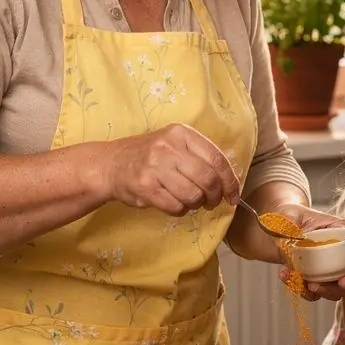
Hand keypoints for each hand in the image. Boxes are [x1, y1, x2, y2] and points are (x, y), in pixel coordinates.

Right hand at [105, 124, 239, 215]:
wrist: (110, 164)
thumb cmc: (149, 156)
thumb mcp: (174, 145)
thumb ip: (199, 157)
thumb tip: (228, 183)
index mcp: (181, 134)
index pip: (217, 158)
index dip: (230, 181)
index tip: (233, 196)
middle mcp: (169, 147)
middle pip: (207, 178)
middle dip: (214, 196)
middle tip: (211, 202)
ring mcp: (155, 166)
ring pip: (193, 195)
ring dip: (195, 204)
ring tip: (189, 201)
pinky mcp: (145, 186)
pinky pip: (175, 206)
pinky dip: (180, 210)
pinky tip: (174, 203)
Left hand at [276, 203, 344, 302]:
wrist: (277, 229)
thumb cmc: (290, 217)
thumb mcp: (289, 215)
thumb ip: (289, 223)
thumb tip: (289, 238)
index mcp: (339, 231)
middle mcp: (338, 252)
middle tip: (342, 284)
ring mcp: (327, 268)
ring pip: (336, 287)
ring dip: (327, 291)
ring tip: (308, 285)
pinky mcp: (314, 279)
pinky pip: (314, 292)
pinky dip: (303, 291)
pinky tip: (286, 276)